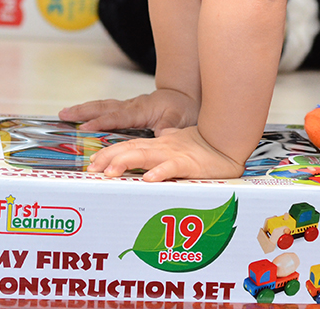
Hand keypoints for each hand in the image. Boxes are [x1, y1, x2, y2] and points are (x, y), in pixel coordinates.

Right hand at [58, 88, 197, 133]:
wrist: (184, 97)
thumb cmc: (183, 108)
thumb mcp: (179, 118)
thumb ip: (168, 126)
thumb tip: (160, 135)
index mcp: (141, 110)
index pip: (117, 117)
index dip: (100, 122)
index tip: (84, 127)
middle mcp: (131, 106)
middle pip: (103, 107)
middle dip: (82, 111)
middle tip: (63, 114)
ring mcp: (127, 107)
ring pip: (102, 106)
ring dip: (83, 109)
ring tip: (63, 113)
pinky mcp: (126, 110)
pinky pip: (105, 110)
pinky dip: (91, 111)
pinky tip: (80, 116)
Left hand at [87, 125, 244, 180]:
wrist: (227, 141)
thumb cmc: (203, 146)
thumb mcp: (177, 147)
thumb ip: (162, 148)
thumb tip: (151, 150)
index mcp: (157, 145)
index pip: (128, 146)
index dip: (109, 153)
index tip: (92, 163)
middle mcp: (161, 147)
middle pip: (130, 149)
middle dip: (109, 157)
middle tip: (92, 168)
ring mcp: (174, 154)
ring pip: (146, 156)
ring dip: (126, 162)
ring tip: (110, 172)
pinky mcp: (189, 163)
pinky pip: (172, 167)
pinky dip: (160, 172)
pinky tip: (148, 179)